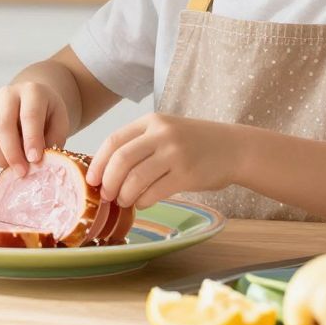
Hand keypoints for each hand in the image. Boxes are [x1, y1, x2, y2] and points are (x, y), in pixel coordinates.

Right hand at [0, 81, 69, 170]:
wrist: (32, 100)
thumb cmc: (48, 114)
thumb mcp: (60, 122)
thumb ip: (53, 139)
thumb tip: (40, 162)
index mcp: (32, 91)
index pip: (29, 115)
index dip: (31, 139)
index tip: (35, 160)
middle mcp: (8, 94)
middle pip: (3, 125)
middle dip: (12, 153)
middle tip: (22, 172)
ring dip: (2, 158)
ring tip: (17, 169)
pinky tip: (8, 161)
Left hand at [88, 114, 240, 208]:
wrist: (234, 148)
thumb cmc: (195, 143)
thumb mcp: (166, 131)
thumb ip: (140, 144)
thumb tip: (106, 170)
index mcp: (152, 122)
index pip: (114, 141)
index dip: (98, 163)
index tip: (91, 180)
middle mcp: (162, 135)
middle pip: (121, 160)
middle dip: (108, 181)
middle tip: (106, 195)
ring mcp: (175, 154)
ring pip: (136, 178)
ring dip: (124, 195)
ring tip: (124, 201)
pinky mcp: (187, 175)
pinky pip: (154, 192)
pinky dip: (142, 201)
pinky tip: (142, 203)